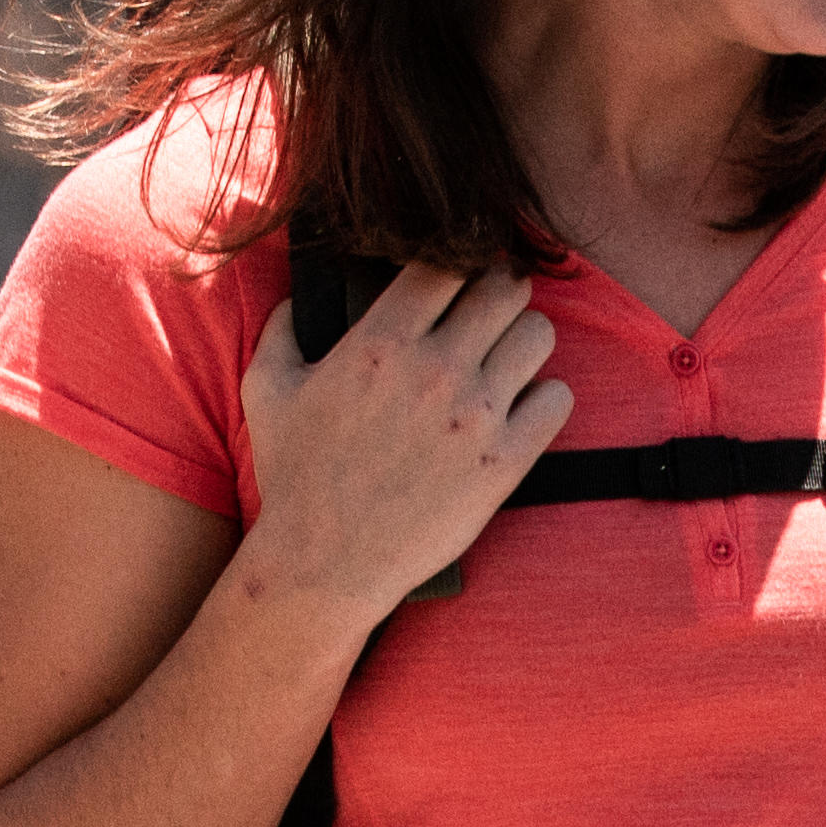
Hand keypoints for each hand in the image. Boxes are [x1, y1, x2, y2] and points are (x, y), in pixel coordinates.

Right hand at [233, 261, 565, 627]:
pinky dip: (545, 399)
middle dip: (498, 292)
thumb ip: (279, 332)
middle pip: (504, 286)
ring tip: (508, 360)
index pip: (445, 260)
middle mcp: (434, 369)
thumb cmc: (295, 480)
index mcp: (379, 341)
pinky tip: (521, 411)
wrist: (325, 566)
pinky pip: (558, 399)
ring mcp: (476, 416)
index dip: (455, 262)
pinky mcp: (505, 463)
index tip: (454, 282)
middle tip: (489, 315)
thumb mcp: (267, 394)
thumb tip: (292, 298)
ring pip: (540, 334)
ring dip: (526, 340)